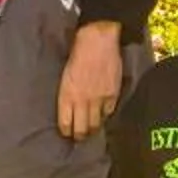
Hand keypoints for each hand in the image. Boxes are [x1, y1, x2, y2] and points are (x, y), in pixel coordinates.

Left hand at [57, 21, 124, 139]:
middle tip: (79, 136)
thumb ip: (68, 94)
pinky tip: (103, 114)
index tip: (67, 133)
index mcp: (67, 95)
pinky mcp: (112, 95)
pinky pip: (109, 113)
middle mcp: (82, 101)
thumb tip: (70, 109)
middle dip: (79, 136)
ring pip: (96, 125)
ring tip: (91, 129)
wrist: (97, 41)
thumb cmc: (77, 54)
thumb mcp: (65, 76)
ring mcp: (98, 99)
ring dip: (93, 128)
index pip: (65, 124)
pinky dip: (105, 115)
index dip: (66, 131)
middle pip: (81, 130)